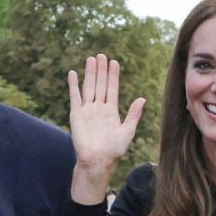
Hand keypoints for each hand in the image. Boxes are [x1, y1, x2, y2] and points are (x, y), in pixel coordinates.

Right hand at [67, 54, 144, 204]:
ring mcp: (87, 110)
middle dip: (101, 70)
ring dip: (90, 73)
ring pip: (89, 87)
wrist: (98, 161)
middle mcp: (99, 108)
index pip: (112, 88)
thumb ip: (133, 114)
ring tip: (90, 59)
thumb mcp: (128, 131)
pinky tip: (73, 73)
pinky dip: (73, 85)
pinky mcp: (76, 115)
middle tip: (101, 55)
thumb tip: (142, 99)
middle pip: (100, 84)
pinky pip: (75, 97)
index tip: (114, 62)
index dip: (113, 76)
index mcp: (111, 111)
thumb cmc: (114, 150)